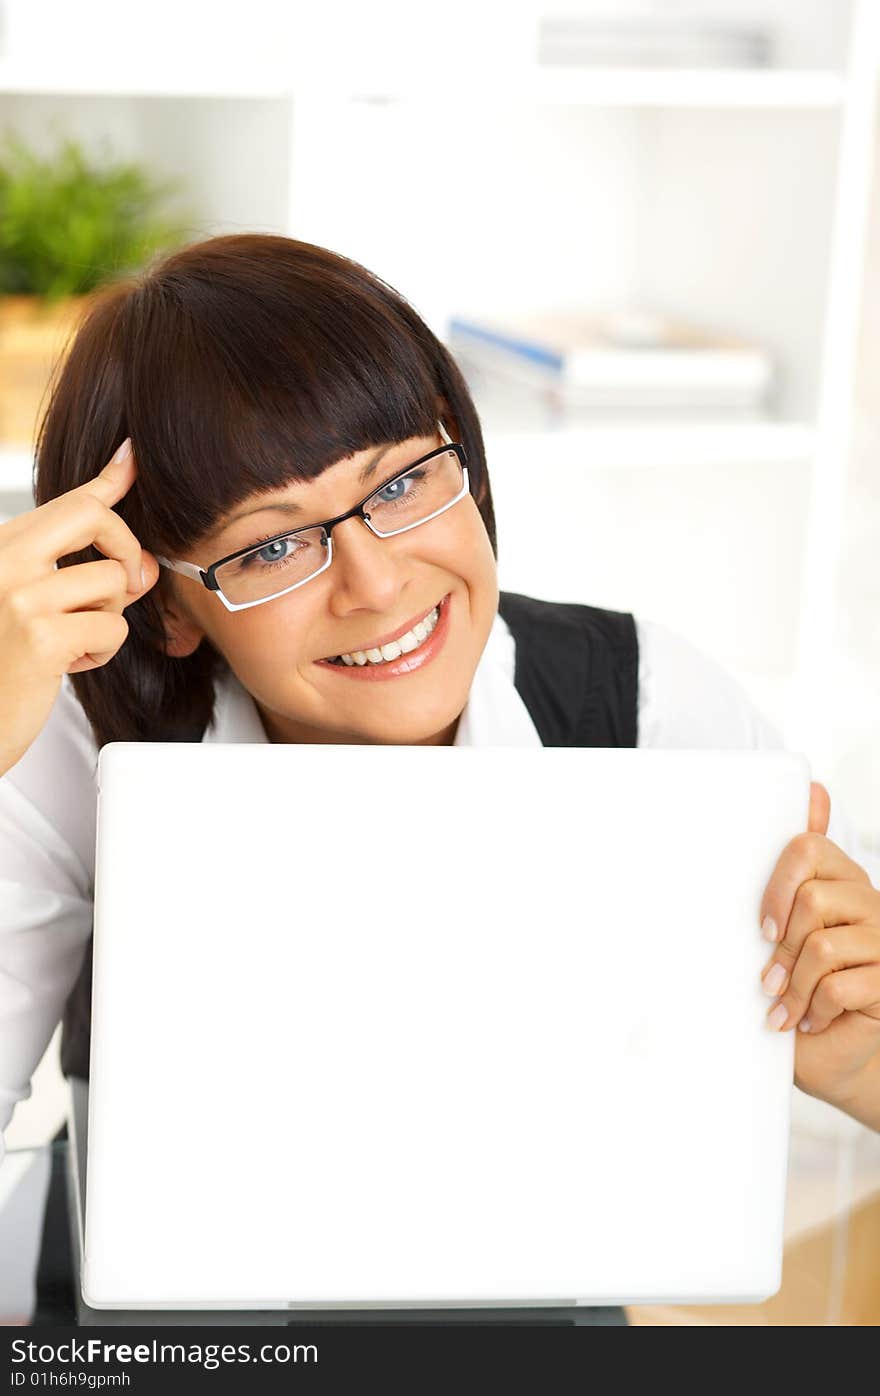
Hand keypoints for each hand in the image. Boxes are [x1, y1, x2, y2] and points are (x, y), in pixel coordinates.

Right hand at [0, 437, 159, 778]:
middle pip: (94, 518)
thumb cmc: (1, 667)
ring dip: (106, 617)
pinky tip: (67, 663)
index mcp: (0, 547)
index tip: (133, 458)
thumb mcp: (33, 606)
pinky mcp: (41, 636)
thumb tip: (144, 566)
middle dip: (125, 548)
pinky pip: (111, 625)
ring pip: (112, 582)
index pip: (66, 502)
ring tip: (70, 640)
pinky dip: (101, 649)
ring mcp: (19, 596)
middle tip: (123, 583)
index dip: (109, 479)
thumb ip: (81, 576)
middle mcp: (3, 561)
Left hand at [759, 781, 879, 1110]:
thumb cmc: (801, 984)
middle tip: (769, 981)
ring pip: (822, 945)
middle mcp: (869, 900)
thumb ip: (793, 868)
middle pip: (812, 899)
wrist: (831, 1050)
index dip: (777, 888)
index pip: (807, 849)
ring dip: (795, 986)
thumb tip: (813, 787)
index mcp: (841, 878)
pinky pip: (841, 985)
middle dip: (782, 949)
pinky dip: (816, 1009)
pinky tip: (812, 1020)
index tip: (762, 929)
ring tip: (785, 1008)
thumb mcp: (785, 929)